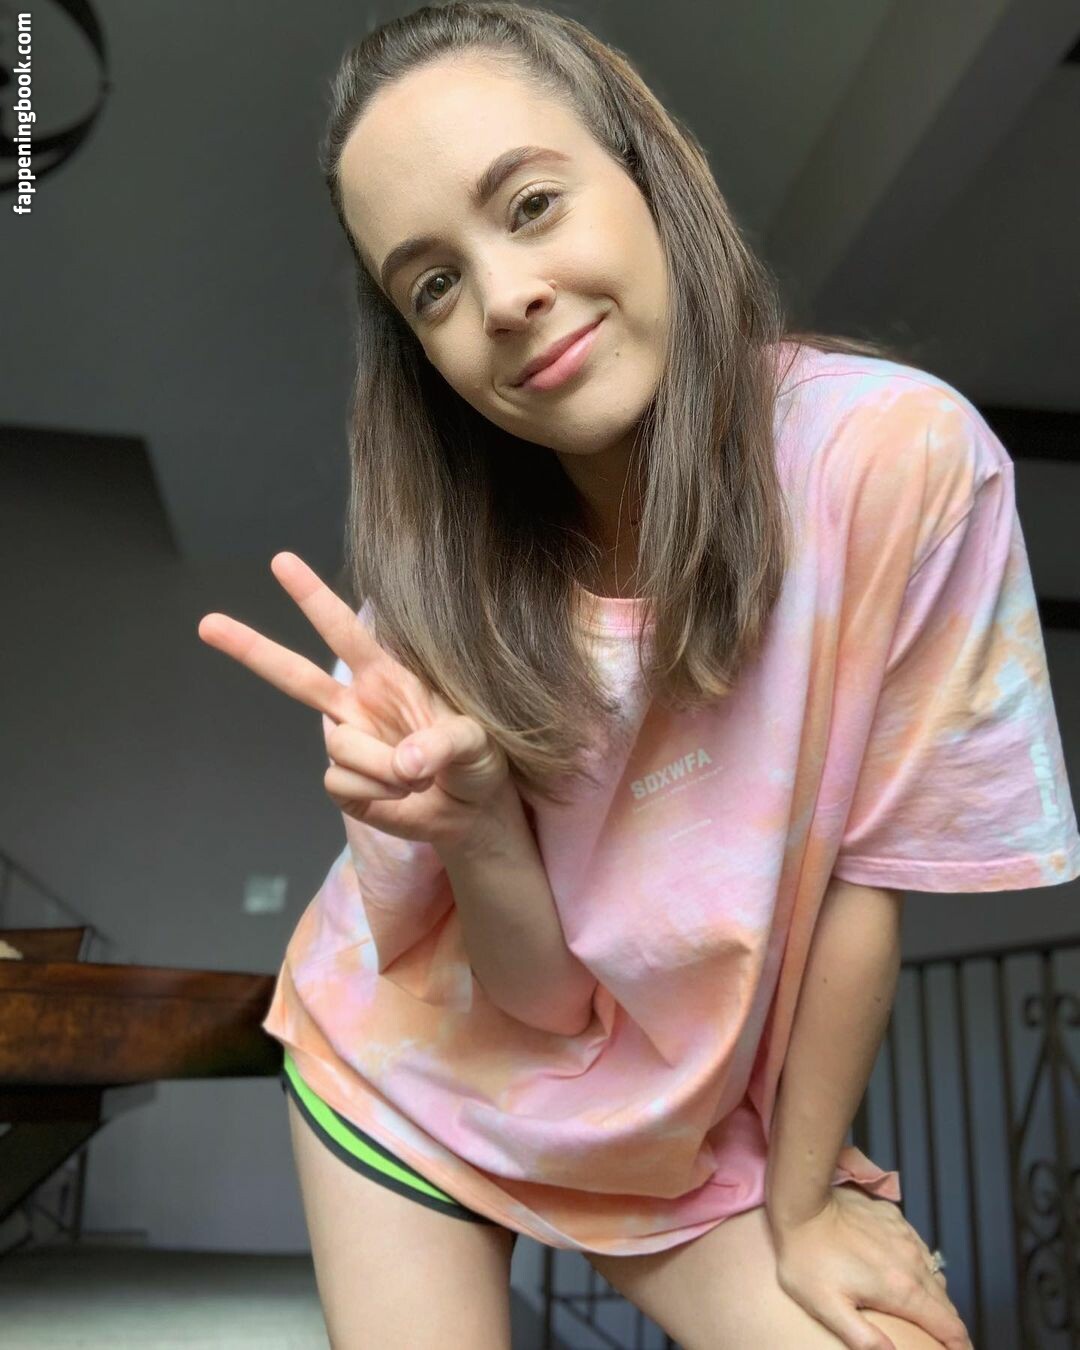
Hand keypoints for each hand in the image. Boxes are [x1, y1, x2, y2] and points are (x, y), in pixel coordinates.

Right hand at [197, 552, 510, 849]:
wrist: (471, 813)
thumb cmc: (479, 763)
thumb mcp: (478, 744)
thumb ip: (446, 744)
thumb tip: (403, 762)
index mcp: (390, 675)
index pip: (346, 631)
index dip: (313, 597)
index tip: (280, 562)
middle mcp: (360, 704)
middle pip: (296, 675)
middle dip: (251, 649)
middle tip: (207, 624)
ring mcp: (349, 742)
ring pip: (339, 746)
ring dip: (382, 766)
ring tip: (418, 776)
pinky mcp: (345, 783)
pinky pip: (341, 783)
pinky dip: (375, 793)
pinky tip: (400, 794)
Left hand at [771, 1185, 971, 1349]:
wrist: (802, 1202)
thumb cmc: (807, 1257)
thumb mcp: (827, 1307)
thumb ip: (863, 1338)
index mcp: (902, 1289)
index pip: (949, 1325)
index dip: (960, 1346)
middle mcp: (912, 1261)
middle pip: (945, 1303)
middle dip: (948, 1326)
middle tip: (942, 1342)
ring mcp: (904, 1236)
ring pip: (933, 1274)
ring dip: (934, 1296)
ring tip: (924, 1312)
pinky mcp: (894, 1218)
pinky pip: (917, 1248)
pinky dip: (918, 1266)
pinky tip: (902, 1271)